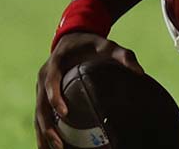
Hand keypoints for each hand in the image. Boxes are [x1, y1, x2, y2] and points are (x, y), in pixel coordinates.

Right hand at [34, 32, 143, 148]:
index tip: (65, 113)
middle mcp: (43, 76)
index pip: (51, 80)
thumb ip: (123, 55)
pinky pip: (40, 116)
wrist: (74, 39)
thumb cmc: (91, 44)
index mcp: (56, 63)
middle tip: (59, 143)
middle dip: (48, 125)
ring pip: (38, 114)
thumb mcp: (107, 45)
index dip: (55, 96)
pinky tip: (48, 147)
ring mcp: (40, 88)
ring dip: (43, 134)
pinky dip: (43, 132)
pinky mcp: (42, 96)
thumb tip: (140, 72)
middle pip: (41, 103)